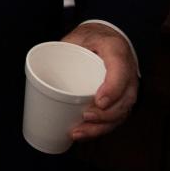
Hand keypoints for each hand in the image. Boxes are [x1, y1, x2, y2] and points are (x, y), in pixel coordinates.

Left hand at [60, 22, 137, 140]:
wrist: (108, 37)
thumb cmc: (91, 38)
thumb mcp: (78, 36)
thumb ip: (64, 50)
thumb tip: (41, 69)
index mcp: (116, 52)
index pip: (120, 71)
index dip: (112, 89)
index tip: (98, 101)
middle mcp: (128, 72)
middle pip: (125, 99)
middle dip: (106, 115)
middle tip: (84, 118)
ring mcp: (127, 87)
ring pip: (122, 113)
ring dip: (101, 127)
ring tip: (78, 132)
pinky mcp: (121, 99)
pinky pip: (117, 117)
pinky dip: (101, 128)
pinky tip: (85, 133)